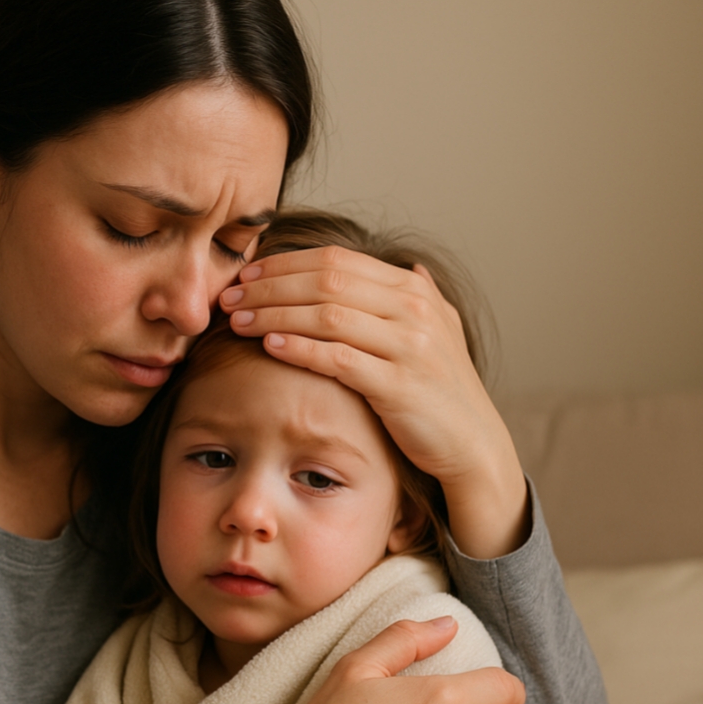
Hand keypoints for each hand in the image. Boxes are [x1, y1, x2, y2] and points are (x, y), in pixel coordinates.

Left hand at [221, 248, 528, 557]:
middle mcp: (413, 309)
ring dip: (275, 314)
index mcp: (413, 289)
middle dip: (270, 286)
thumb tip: (410, 268)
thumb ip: (416, 299)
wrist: (473, 445)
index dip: (285, 263)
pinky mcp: (399, 386)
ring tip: (238, 321)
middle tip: (229, 297)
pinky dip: (300, 348)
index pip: (337, 259)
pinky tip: (269, 346)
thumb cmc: (442, 391)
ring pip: (327, 314)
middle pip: (326, 280)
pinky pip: (339, 358)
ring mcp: (409, 346)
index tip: (246, 274)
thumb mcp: (438, 332)